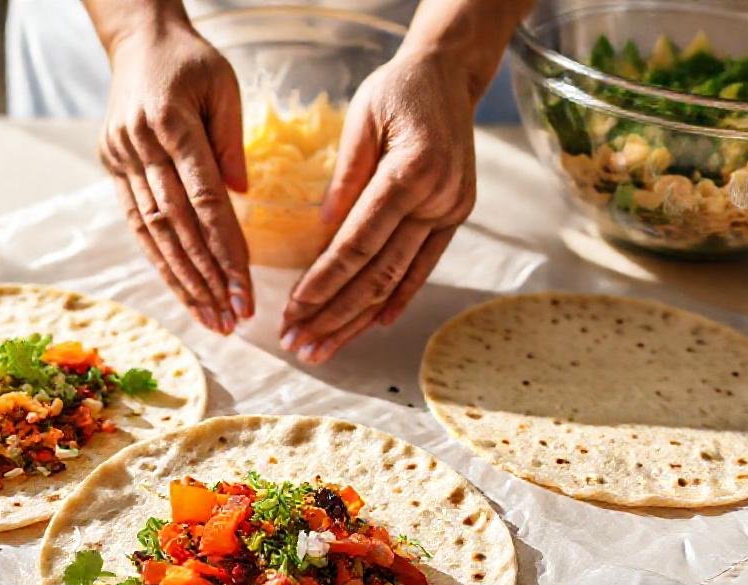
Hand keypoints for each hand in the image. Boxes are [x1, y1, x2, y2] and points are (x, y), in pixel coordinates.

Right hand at [98, 22, 252, 333]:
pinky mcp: (111, 167)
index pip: (205, 200)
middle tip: (232, 319)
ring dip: (182, 280)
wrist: (138, 39)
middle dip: (206, 278)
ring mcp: (120, 158)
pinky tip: (181, 290)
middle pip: (177, 225)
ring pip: (152, 232)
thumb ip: (231, 143)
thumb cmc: (191, 61)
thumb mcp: (224, 86)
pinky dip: (159, 259)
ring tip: (210, 319)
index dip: (225, 249)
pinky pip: (136, 222)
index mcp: (172, 122)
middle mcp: (140, 146)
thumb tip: (241, 198)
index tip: (245, 290)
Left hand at [279, 51, 478, 362]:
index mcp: (412, 172)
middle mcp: (438, 199)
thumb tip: (323, 229)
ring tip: (323, 346)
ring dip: (358, 319)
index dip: (324, 281)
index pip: (358, 243)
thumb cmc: (399, 88)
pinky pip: (423, 267)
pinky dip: (397, 297)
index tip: (293, 310)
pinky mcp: (455, 216)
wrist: (451, 74)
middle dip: (335, 315)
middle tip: (300, 345)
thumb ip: (346, 175)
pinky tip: (371, 324)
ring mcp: (451, 211)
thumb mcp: (363, 116)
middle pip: (378, 273)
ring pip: (398, 280)